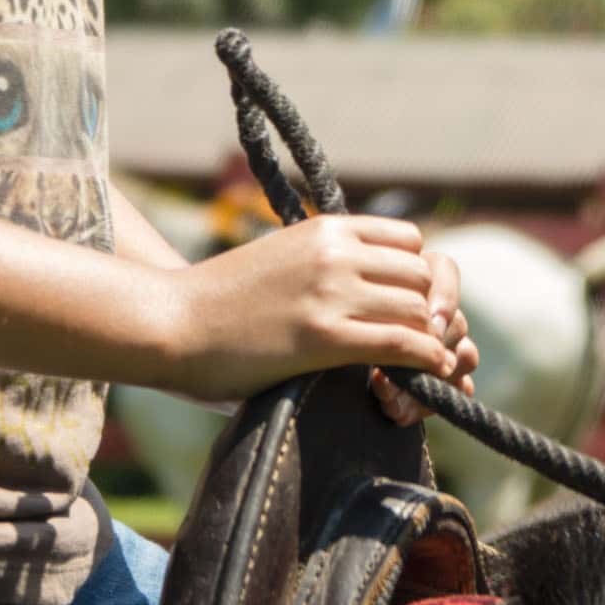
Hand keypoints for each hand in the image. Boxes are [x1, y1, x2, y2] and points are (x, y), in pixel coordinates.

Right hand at [158, 216, 474, 402]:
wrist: (172, 322)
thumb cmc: (220, 300)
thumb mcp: (280, 258)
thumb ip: (322, 260)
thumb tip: (361, 279)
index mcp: (325, 229)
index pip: (409, 241)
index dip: (417, 276)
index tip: (407, 306)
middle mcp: (334, 252)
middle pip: (423, 275)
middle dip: (431, 310)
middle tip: (423, 343)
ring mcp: (330, 292)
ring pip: (420, 309)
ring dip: (430, 339)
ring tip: (422, 365)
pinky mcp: (323, 337)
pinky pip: (404, 344)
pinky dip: (428, 360)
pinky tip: (432, 376)